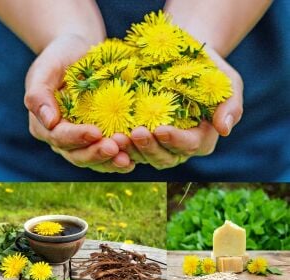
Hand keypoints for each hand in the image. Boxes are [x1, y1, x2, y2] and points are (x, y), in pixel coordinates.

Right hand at [25, 34, 134, 172]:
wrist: (81, 53)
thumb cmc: (62, 58)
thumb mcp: (47, 68)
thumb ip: (39, 94)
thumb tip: (49, 121)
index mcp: (45, 125)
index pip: (59, 137)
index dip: (77, 137)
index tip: (96, 132)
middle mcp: (62, 138)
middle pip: (77, 155)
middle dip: (96, 153)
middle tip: (115, 148)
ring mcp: (81, 142)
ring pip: (93, 160)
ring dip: (110, 162)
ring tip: (127, 159)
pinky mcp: (98, 140)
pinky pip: (106, 156)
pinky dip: (118, 160)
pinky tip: (132, 160)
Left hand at [113, 48, 242, 169]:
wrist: (183, 61)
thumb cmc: (207, 71)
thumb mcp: (227, 83)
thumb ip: (231, 106)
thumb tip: (225, 129)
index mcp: (201, 139)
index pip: (190, 145)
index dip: (175, 140)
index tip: (160, 129)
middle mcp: (179, 148)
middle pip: (165, 157)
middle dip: (150, 148)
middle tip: (135, 133)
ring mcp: (159, 145)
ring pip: (146, 156)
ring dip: (131, 150)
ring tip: (117, 138)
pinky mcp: (143, 138)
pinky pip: (132, 148)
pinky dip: (122, 146)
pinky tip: (110, 137)